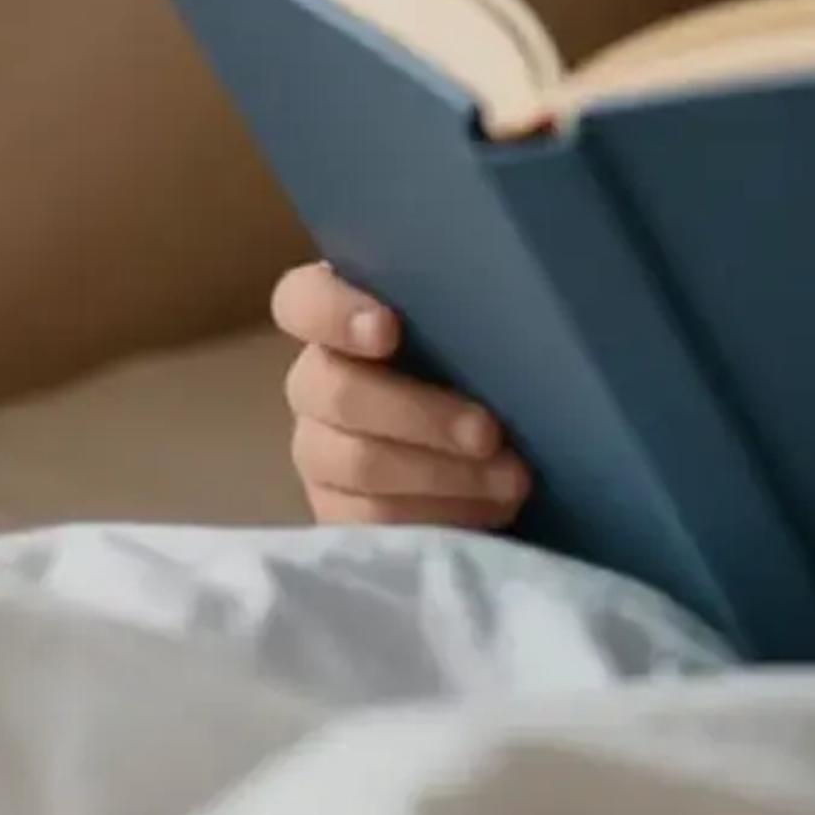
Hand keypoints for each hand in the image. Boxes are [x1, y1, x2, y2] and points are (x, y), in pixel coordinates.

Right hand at [271, 261, 531, 527]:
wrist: (500, 446)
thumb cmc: (489, 361)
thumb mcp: (481, 325)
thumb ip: (467, 304)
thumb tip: (512, 292)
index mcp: (343, 317)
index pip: (302, 299)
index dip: (333, 312)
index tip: (387, 329)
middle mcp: (318, 380)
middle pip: (334, 392)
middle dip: (419, 414)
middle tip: (489, 432)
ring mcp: (321, 449)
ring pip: (357, 463)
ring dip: (441, 474)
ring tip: (510, 479)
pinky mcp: (338, 512)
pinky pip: (371, 521)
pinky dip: (438, 516)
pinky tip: (487, 510)